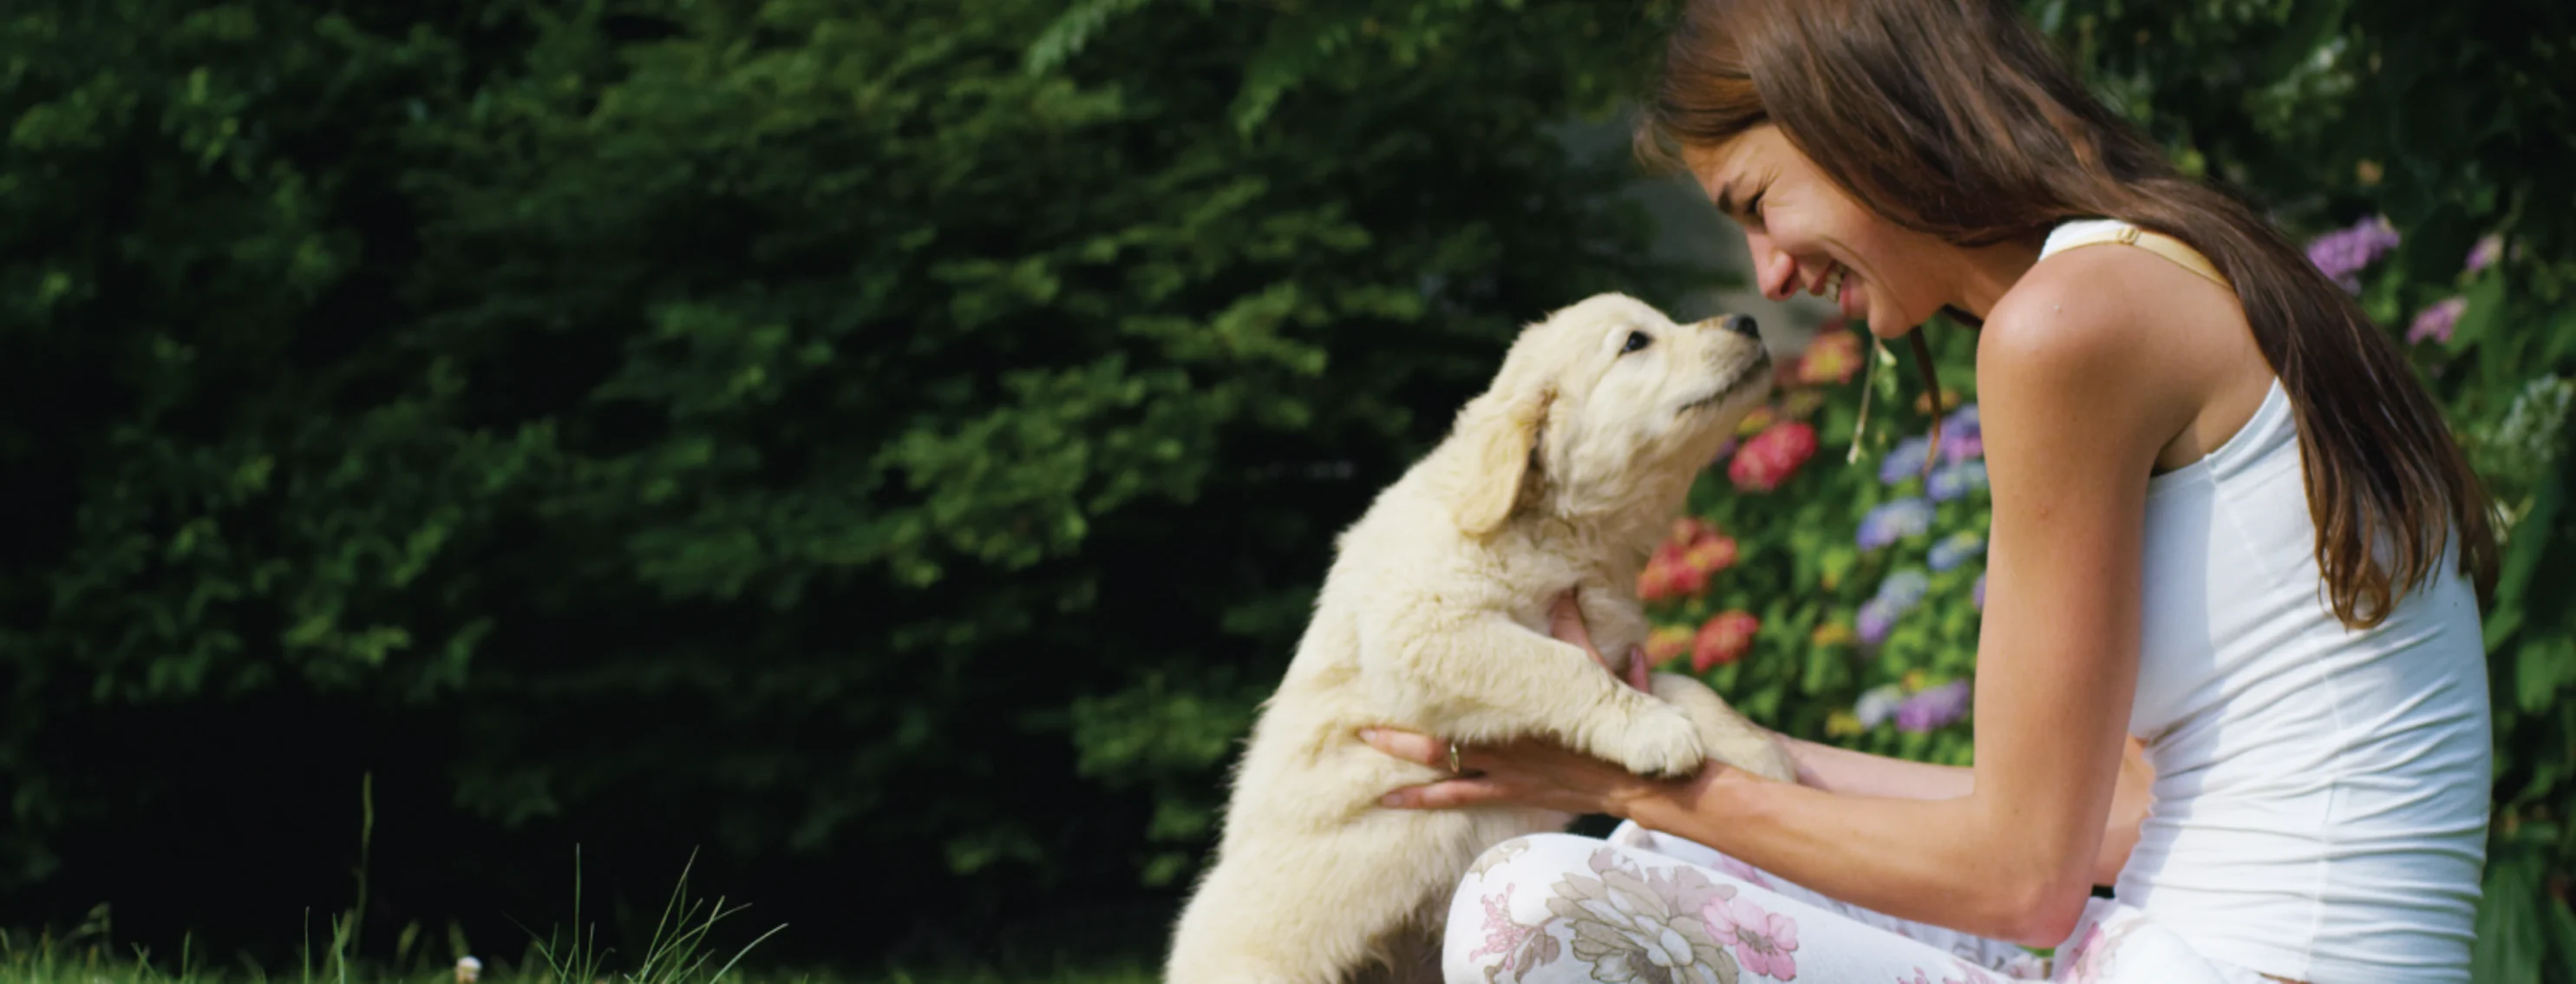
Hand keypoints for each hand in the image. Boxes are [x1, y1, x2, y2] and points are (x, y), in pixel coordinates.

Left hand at [1357, 591, 1669, 815]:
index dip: (1432, 674)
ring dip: (1402, 752)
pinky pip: (1457, 796)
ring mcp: (1504, 771)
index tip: (1393, 655)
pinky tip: (1388, 796)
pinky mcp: (1508, 792)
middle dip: (1400, 722)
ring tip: (1362, 741)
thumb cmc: (1619, 718)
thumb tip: (1561, 585)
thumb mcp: (1597, 669)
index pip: (1470, 687)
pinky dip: (1422, 796)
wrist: (1641, 778)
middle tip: (1358, 713)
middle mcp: (1505, 740)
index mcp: (1520, 708)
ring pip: (1442, 762)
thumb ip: (1574, 631)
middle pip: (1442, 730)